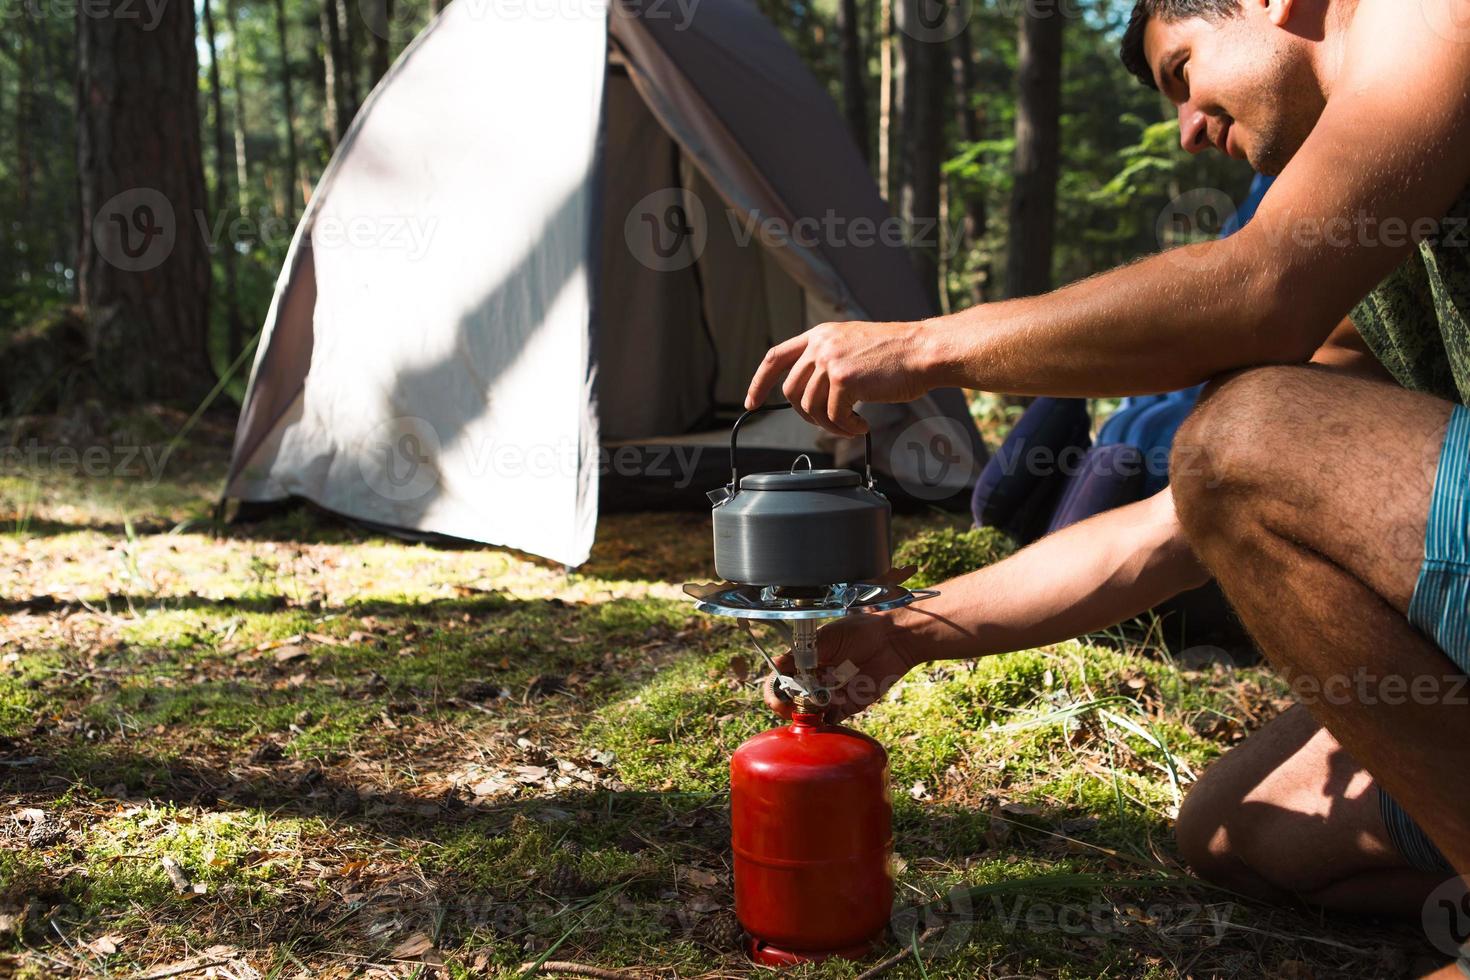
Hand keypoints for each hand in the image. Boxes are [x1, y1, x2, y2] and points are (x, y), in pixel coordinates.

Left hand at [744, 320, 939, 436]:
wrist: (924, 351)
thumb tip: (810, 395)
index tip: (752, 402)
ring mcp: (830, 360)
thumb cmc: (897, 354)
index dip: (759, 382)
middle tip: (831, 422)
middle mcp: (820, 344)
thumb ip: (828, 361)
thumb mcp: (852, 346)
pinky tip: (862, 425)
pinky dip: (846, 428)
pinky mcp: (844, 379)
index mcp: (820, 334)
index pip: (775, 357)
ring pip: (810, 408)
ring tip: (852, 425)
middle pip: (791, 391)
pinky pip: (833, 417)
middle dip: (806, 415)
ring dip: (830, 425)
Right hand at [762, 612, 927, 721]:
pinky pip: (833, 719)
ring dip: (809, 713)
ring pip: (810, 712)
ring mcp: (832, 693)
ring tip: (822, 702)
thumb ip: (803, 653)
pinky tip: (829, 712)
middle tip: (797, 704)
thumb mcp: (827, 638)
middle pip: (793, 700)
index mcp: (807, 661)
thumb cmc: (860, 631)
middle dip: (790, 706)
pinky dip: (827, 722)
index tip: (779, 696)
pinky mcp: (850, 704)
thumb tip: (777, 663)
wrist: (893, 639)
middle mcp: (816, 679)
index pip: (782, 679)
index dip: (776, 690)